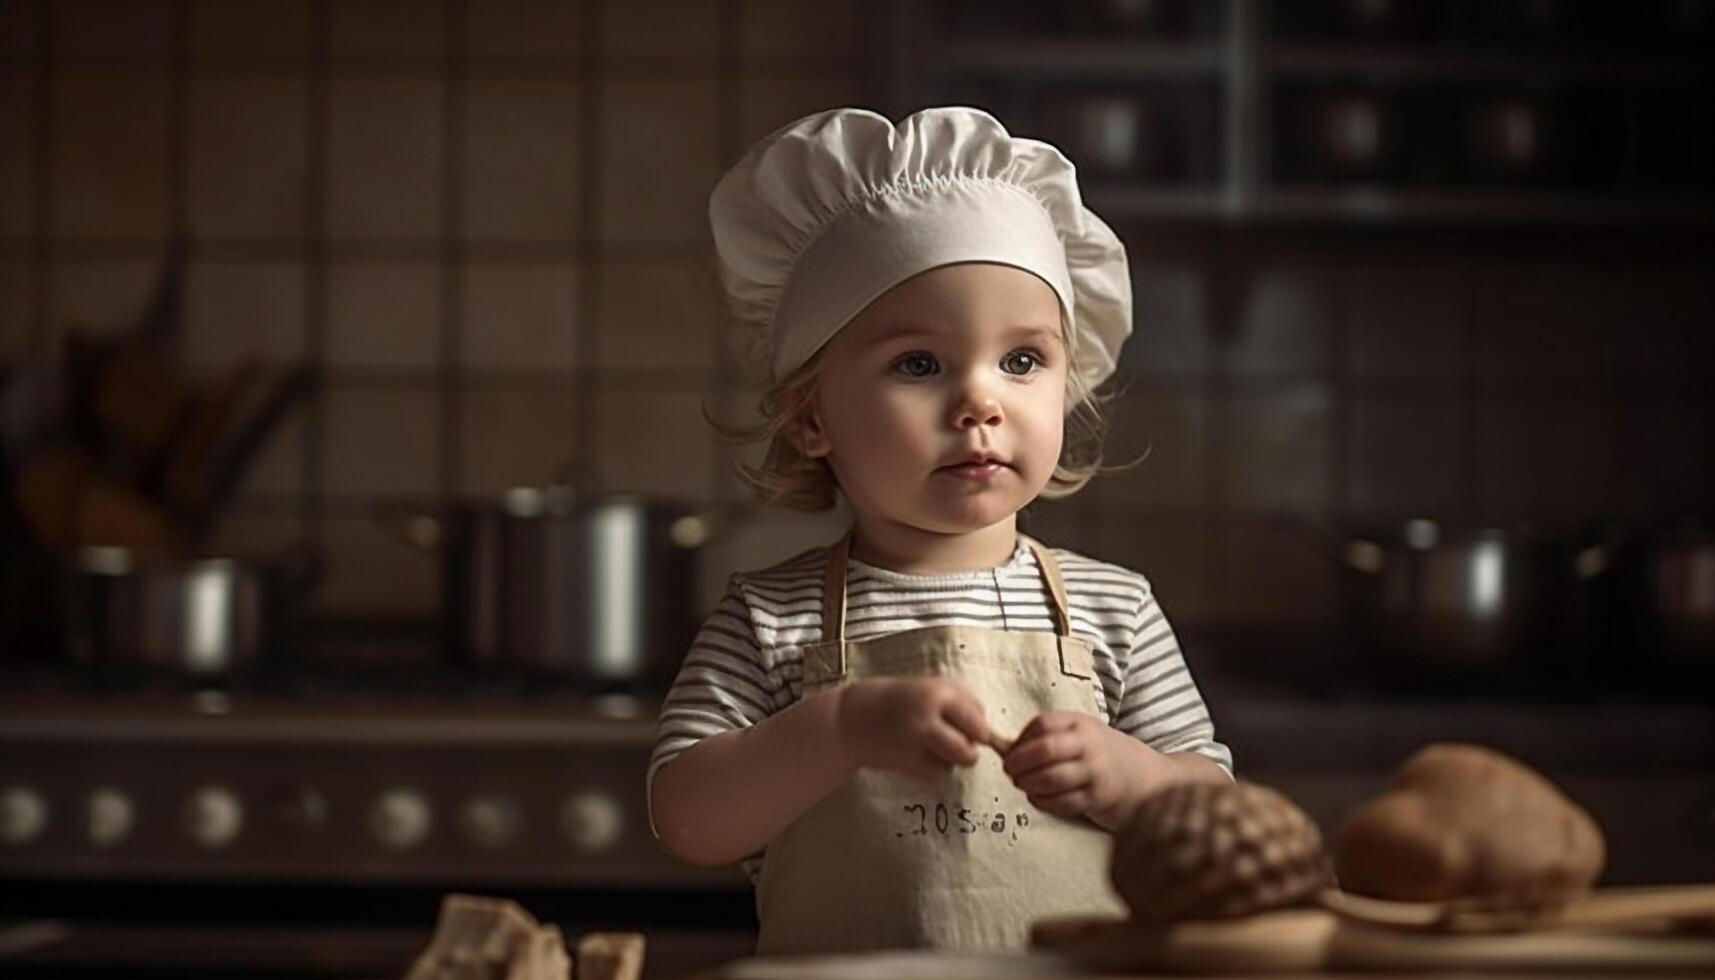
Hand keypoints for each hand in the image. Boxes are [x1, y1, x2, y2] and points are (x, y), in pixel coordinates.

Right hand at [835, 677, 991, 783]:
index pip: (979, 719)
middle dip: (968, 749)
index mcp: (937, 692)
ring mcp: (915, 742)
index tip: (969, 729)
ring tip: (933, 747)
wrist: (851, 719)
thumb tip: (991, 735)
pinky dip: (934, 770)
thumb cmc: (897, 700)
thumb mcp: (929, 687)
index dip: (978, 729)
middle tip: (953, 741)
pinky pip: (939, 775)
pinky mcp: (905, 763)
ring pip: (957, 762)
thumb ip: (962, 703)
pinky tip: (916, 755)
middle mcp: (927, 716)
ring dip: (952, 759)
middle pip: (972, 747)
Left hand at [1001, 712, 1168, 828]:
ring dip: (1029, 784)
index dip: (1020, 740)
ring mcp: (1096, 772)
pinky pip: (1063, 802)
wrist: (1147, 777)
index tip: (1009, 753)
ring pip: (1052, 778)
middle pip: (1045, 749)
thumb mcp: (1080, 735)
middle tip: (1009, 772)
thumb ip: (1048, 737)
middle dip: (1019, 763)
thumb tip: (1004, 748)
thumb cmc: (1103, 755)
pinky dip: (1043, 802)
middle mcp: (1089, 744)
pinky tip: (1037, 799)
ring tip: (1022, 786)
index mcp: (1080, 723)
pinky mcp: (1099, 798)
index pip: (1042, 724)